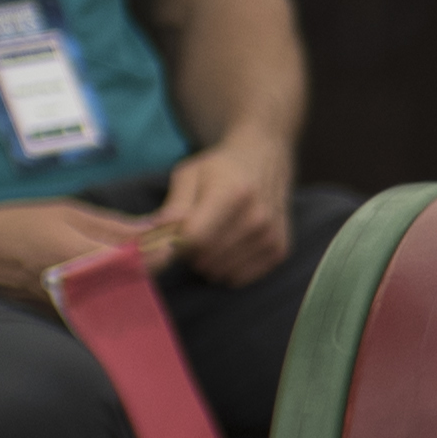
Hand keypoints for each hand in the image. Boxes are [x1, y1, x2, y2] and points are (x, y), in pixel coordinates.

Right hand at [0, 192, 160, 302]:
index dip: (161, 254)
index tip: (170, 242)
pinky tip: (106, 278)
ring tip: (128, 262)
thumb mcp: (68, 213)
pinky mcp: (58, 314)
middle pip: (131, 285)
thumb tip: (152, 228)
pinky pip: (95, 307)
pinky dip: (108, 294)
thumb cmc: (19, 223)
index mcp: (82, 258)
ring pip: (115, 298)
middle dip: (147, 268)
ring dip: (129, 282)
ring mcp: (68, 305)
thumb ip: (112, 225)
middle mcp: (77, 288)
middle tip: (152, 248)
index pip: (139, 264)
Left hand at [157, 138, 297, 285]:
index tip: (176, 231)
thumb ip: (175, 203)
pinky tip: (229, 248)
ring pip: (221, 271)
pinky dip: (228, 268)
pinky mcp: (279, 249)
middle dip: (191, 253)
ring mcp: (270, 235)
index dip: (176, 241)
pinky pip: (240, 277)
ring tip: (212, 239)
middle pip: (206, 258)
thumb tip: (156, 231)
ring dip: (209, 262)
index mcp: (232, 193)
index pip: (194, 239)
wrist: (266, 160)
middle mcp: (257, 217)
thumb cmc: (221, 168)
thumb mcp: (190, 174)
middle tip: (195, 234)